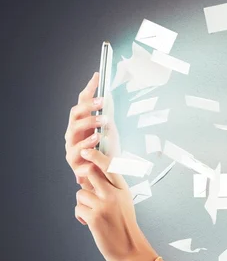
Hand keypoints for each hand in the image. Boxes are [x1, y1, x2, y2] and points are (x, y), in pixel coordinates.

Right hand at [65, 72, 120, 224]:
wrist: (102, 185)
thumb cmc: (108, 159)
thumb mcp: (113, 136)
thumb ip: (112, 121)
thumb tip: (120, 102)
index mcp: (82, 124)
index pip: (83, 101)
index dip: (90, 88)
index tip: (98, 74)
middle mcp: (73, 133)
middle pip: (75, 114)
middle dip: (89, 106)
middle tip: (104, 103)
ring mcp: (71, 147)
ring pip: (74, 130)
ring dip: (89, 125)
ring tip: (103, 121)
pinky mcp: (73, 163)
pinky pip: (78, 152)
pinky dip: (87, 145)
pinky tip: (97, 140)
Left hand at [74, 147, 154, 260]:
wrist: (130, 249)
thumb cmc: (125, 226)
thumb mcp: (124, 203)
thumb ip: (109, 189)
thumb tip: (90, 178)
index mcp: (123, 189)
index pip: (110, 166)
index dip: (96, 156)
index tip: (86, 151)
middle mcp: (114, 194)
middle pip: (90, 172)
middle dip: (84, 179)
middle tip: (86, 189)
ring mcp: (104, 205)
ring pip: (80, 193)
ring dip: (82, 203)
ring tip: (92, 213)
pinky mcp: (94, 217)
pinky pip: (78, 208)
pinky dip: (80, 215)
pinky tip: (89, 223)